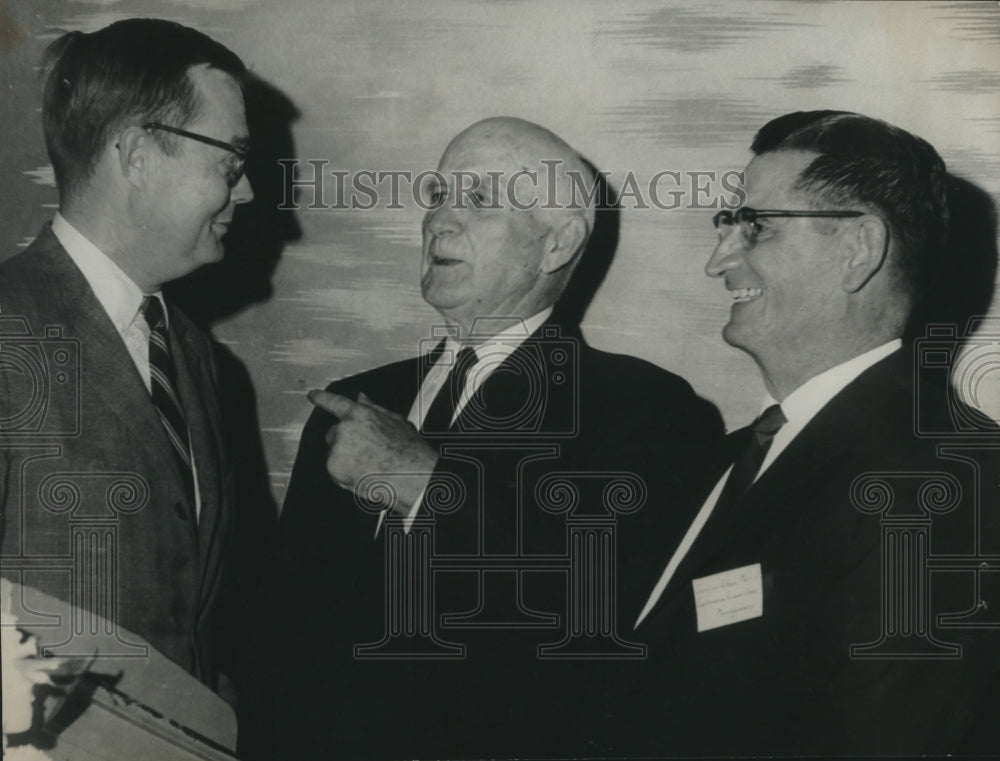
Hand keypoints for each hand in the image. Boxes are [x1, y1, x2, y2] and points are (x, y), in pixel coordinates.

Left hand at [308, 390, 438, 511]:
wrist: (410, 477)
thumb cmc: (408, 450)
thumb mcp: (396, 421)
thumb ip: (373, 408)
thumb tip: (361, 398)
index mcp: (359, 414)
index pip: (334, 402)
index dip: (322, 398)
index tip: (313, 395)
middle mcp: (344, 428)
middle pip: (334, 432)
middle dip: (344, 439)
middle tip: (366, 450)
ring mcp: (337, 449)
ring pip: (334, 452)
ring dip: (345, 457)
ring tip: (369, 464)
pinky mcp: (333, 467)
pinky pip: (334, 469)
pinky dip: (344, 472)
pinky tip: (364, 473)